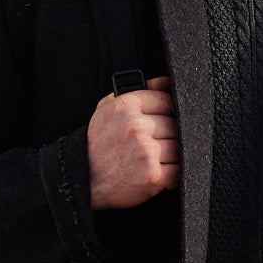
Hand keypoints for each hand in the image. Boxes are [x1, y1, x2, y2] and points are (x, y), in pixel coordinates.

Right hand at [87, 77, 179, 210]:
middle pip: (174, 124)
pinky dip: (172, 174)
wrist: (85, 181)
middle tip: (152, 145)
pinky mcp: (153, 175)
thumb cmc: (98, 144)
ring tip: (152, 160)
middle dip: (167, 135)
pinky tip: (157, 173)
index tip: (157, 123)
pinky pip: (178, 170)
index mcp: (126, 106)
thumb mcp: (108, 109)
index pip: (166, 100)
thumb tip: (166, 82)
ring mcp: (145, 151)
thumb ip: (136, 90)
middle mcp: (136, 126)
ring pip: (178, 147)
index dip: (165, 113)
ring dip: (170, 156)